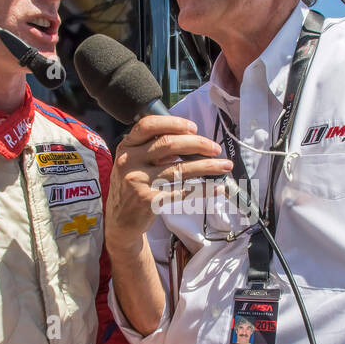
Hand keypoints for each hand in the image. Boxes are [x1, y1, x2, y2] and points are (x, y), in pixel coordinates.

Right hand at [106, 115, 232, 250]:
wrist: (120, 220)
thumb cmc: (131, 187)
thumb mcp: (134, 162)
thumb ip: (154, 150)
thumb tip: (190, 140)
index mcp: (127, 147)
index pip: (148, 125)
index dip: (174, 123)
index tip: (194, 127)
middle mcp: (130, 161)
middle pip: (169, 144)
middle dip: (198, 144)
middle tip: (215, 148)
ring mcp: (139, 182)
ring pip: (180, 169)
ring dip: (207, 167)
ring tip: (225, 166)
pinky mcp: (150, 201)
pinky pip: (183, 192)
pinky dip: (203, 189)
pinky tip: (216, 188)